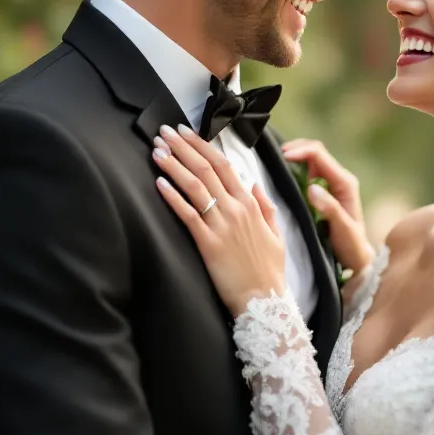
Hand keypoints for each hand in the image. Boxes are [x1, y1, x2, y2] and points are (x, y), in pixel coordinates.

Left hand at [153, 124, 286, 315]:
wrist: (264, 302)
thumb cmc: (269, 271)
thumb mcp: (276, 235)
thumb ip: (266, 207)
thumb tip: (254, 184)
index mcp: (251, 204)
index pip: (224, 165)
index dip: (202, 146)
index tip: (186, 132)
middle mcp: (236, 209)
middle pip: (206, 169)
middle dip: (183, 147)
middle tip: (164, 132)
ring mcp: (222, 225)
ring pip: (195, 187)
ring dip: (174, 165)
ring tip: (157, 151)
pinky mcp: (208, 244)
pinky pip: (187, 215)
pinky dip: (173, 197)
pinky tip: (159, 183)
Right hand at [281, 139, 373, 276]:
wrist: (358, 258)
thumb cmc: (351, 245)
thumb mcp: (342, 228)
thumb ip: (329, 208)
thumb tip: (312, 187)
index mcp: (345, 183)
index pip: (320, 156)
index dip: (301, 151)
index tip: (283, 157)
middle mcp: (340, 179)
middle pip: (316, 152)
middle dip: (297, 149)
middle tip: (276, 155)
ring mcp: (333, 184)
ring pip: (312, 159)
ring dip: (296, 156)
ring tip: (277, 161)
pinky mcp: (326, 191)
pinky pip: (310, 171)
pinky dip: (297, 167)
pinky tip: (285, 173)